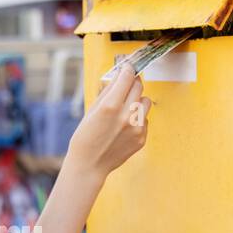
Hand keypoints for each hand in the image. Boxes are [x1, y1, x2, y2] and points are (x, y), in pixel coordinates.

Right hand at [65, 61, 151, 178]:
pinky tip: (124, 127)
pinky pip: (145, 120)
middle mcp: (126, 115)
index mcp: (110, 106)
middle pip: (139, 86)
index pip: (127, 76)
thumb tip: (119, 75)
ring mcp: (136, 128)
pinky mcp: (141, 138)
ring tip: (125, 109)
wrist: (89, 165)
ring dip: (137, 101)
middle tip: (126, 87)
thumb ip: (108, 91)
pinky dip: (137, 119)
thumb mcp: (92, 110)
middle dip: (132, 83)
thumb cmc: (85, 137)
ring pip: (146, 102)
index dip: (127, 69)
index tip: (127, 68)